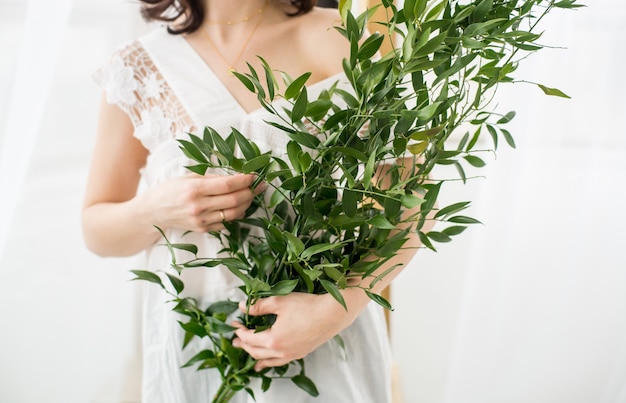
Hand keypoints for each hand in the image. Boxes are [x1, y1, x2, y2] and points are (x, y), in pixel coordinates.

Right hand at [140, 173, 265, 232]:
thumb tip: (235, 177)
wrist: (153, 212)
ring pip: (233, 214)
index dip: (244, 180)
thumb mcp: (188, 177)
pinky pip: (226, 223)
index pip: (227, 185)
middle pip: (234, 200)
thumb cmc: (170, 190)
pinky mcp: (203, 229)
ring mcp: (201, 220)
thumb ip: (211, 178)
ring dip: (247, 204)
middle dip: (251, 192)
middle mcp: (199, 206)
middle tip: (260, 185)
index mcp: (195, 189)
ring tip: (252, 195)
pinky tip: (239, 206)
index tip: (254, 175)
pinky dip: (235, 214)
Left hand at [231, 292, 362, 370]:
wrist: (332, 314)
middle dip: (243, 344)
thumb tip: (243, 306)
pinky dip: (270, 362)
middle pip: (255, 351)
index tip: (235, 323)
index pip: (249, 338)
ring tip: (247, 353)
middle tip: (236, 338)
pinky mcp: (300, 353)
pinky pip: (279, 362)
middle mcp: (281, 352)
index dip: (239, 331)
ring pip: (267, 360)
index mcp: (273, 340)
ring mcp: (291, 355)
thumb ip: (259, 306)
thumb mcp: (279, 302)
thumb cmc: (307, 306)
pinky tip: (269, 361)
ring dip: (255, 355)